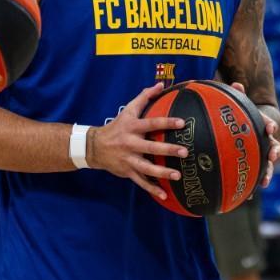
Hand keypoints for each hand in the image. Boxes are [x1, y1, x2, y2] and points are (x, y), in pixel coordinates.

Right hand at [86, 83, 188, 201]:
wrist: (94, 146)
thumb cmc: (116, 127)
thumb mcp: (128, 110)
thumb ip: (144, 97)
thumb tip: (160, 84)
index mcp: (132, 128)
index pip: (151, 123)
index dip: (166, 123)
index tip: (182, 123)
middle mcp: (130, 143)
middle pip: (151, 147)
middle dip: (168, 149)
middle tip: (184, 152)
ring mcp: (129, 159)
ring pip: (147, 167)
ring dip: (162, 172)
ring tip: (177, 175)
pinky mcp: (127, 171)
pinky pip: (141, 181)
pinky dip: (152, 188)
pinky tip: (164, 194)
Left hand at [228, 82, 279, 188]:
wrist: (245, 131)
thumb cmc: (239, 118)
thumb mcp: (238, 106)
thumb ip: (236, 96)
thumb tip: (235, 84)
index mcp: (262, 128)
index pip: (268, 125)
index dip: (269, 125)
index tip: (270, 127)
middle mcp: (265, 143)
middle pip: (273, 147)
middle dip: (274, 152)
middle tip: (272, 155)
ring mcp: (261, 156)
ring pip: (267, 166)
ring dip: (267, 173)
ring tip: (264, 182)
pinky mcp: (254, 168)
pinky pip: (254, 178)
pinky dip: (251, 187)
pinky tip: (247, 197)